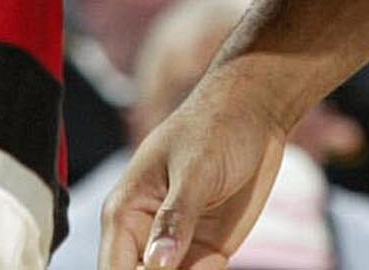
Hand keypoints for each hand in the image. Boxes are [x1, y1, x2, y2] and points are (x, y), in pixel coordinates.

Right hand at [101, 68, 293, 269]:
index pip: (113, 269)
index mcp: (125, 210)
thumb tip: (156, 264)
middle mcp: (145, 233)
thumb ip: (174, 218)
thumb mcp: (195, 170)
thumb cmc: (215, 127)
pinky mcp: (206, 251)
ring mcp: (177, 245)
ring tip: (207, 259)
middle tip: (186, 265)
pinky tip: (218, 258)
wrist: (255, 114)